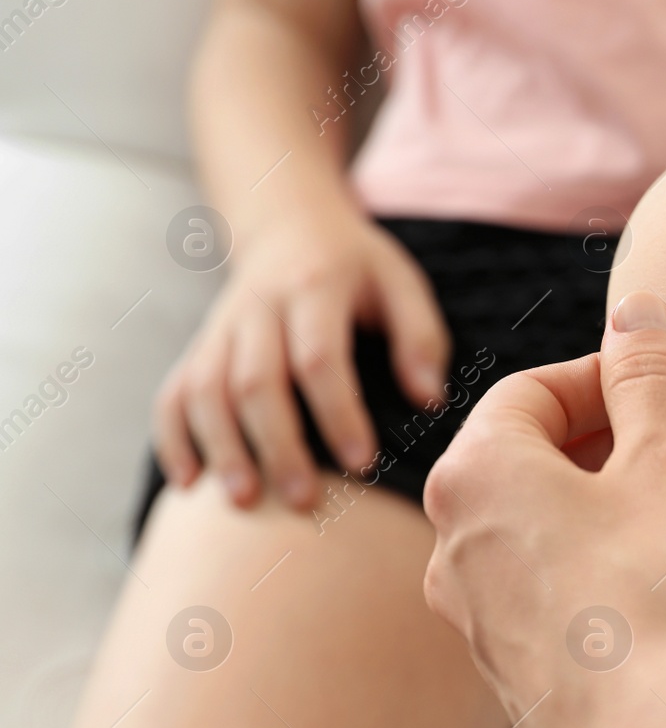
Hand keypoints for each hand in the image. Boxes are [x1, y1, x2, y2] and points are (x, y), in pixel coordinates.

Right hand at [153, 207, 448, 507]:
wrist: (290, 225)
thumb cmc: (359, 269)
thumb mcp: (401, 283)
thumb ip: (420, 338)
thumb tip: (428, 401)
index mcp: (314, 287)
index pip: (319, 357)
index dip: (338, 413)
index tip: (362, 463)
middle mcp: (257, 307)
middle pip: (254, 381)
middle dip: (277, 445)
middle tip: (304, 500)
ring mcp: (220, 328)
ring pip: (205, 390)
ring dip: (222, 448)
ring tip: (245, 502)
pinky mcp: (198, 347)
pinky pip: (174, 393)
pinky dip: (174, 438)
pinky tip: (191, 483)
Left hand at [422, 291, 665, 727]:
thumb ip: (651, 380)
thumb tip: (637, 316)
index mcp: (475, 478)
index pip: (529, 391)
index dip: (605, 376)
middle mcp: (453, 549)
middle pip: (526, 460)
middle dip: (606, 442)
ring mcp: (478, 622)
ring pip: (538, 531)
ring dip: (603, 508)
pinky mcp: (516, 679)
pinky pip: (551, 596)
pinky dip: (599, 572)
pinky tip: (664, 595)